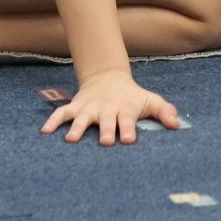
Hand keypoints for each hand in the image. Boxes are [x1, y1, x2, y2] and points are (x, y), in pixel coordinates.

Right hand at [42, 69, 180, 145]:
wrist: (108, 79)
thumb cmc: (132, 97)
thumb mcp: (150, 101)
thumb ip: (164, 111)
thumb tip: (176, 124)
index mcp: (125, 109)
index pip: (127, 119)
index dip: (128, 129)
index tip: (129, 139)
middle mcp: (106, 109)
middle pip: (106, 120)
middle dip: (106, 130)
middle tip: (105, 142)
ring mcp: (89, 108)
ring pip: (82, 118)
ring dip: (77, 128)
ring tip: (70, 140)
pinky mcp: (76, 107)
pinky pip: (62, 113)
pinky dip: (53, 121)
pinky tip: (44, 132)